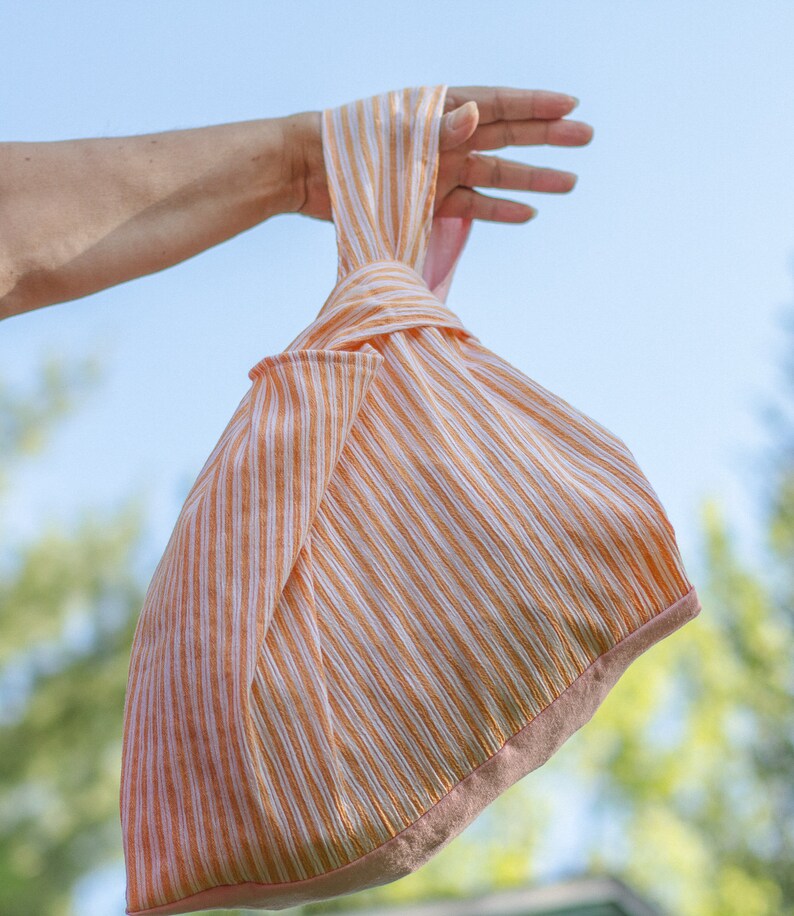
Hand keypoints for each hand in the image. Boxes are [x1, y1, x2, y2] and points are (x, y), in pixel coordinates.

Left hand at [288, 86, 592, 223]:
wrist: (307, 172)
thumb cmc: (347, 145)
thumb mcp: (395, 135)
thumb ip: (437, 128)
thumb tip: (475, 115)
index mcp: (439, 109)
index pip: (498, 103)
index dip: (536, 104)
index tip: (572, 104)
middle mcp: (445, 138)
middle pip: (507, 136)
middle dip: (547, 138)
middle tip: (587, 137)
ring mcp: (438, 170)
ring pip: (496, 174)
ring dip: (531, 179)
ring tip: (569, 182)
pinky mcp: (426, 201)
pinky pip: (471, 206)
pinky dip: (496, 210)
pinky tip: (526, 213)